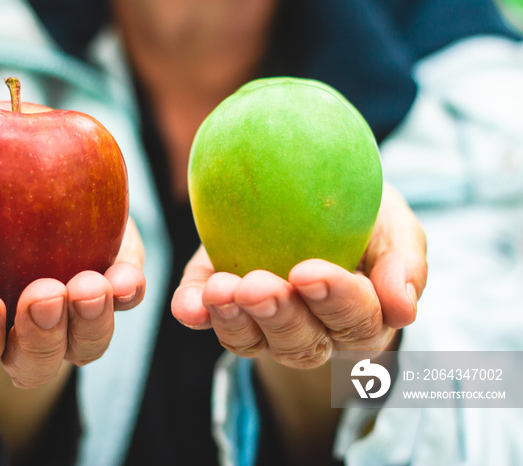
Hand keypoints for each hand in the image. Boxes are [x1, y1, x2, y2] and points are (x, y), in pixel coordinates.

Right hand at [0, 207, 145, 387]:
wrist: (30, 210)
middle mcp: (33, 340)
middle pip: (35, 362)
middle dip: (40, 334)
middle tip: (42, 295)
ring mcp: (77, 320)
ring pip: (87, 346)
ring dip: (89, 322)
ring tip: (90, 286)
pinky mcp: (115, 288)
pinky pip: (128, 302)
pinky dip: (129, 292)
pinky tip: (126, 277)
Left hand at [171, 183, 426, 368]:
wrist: (310, 194)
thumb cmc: (363, 216)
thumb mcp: (393, 224)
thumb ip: (404, 261)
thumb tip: (403, 309)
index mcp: (362, 318)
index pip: (354, 320)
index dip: (334, 300)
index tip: (309, 272)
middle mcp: (315, 334)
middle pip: (300, 343)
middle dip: (277, 315)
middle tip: (258, 286)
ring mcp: (265, 326)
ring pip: (251, 342)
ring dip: (233, 320)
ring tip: (220, 290)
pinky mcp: (227, 308)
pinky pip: (208, 320)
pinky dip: (195, 312)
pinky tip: (188, 305)